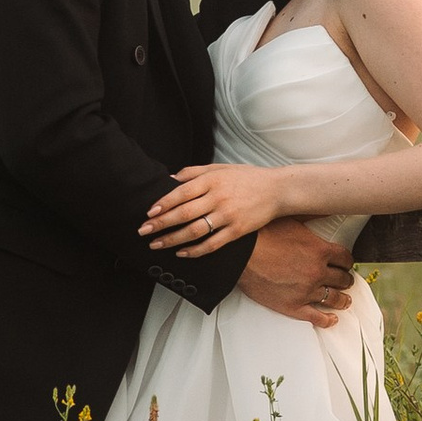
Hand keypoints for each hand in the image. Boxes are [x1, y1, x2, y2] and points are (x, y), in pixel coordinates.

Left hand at [141, 162, 280, 253]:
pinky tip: (182, 253)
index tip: (149, 213)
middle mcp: (218, 198)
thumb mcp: (220, 168)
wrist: (277, 190)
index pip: (182, 193)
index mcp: (212, 180)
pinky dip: (196, 250)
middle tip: (144, 231)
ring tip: (157, 244)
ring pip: (195, 231)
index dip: (163, 203)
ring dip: (173, 239)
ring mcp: (228, 216)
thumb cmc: (246, 178)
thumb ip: (194, 172)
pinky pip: (213, 244)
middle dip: (161, 224)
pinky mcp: (237, 231)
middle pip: (184, 213)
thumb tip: (169, 180)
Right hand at [237, 221, 354, 323]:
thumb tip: (325, 208)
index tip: (346, 263)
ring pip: (334, 298)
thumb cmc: (261, 235)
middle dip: (345, 278)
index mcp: (319, 250)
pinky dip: (327, 319)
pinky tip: (332, 318)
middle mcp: (317, 272)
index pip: (345, 258)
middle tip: (345, 279)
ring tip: (344, 300)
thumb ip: (312, 215)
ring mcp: (306, 291)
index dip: (347, 261)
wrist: (240, 254)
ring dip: (342, 299)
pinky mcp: (292, 306)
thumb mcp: (291, 219)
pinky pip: (316, 317)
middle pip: (342, 279)